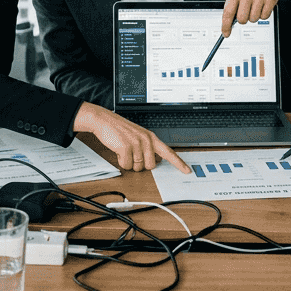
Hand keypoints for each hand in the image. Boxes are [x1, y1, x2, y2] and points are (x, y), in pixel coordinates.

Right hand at [72, 102, 190, 172]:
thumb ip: (147, 147)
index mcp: (151, 137)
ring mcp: (137, 144)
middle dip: (139, 164)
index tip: (187, 170)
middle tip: (131, 154)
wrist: (103, 120)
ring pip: (137, 167)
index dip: (178, 163)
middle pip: (150, 166)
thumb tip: (152, 163)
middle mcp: (146, 140)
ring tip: (123, 149)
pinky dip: (120, 161)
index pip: (168, 152)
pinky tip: (118, 150)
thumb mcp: (137, 136)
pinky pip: (126, 165)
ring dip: (128, 162)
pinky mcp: (126, 148)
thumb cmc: (119, 129)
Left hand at [221, 0, 283, 35]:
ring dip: (254, 15)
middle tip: (246, 11)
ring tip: (255, 5)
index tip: (226, 33)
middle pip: (242, 19)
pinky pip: (264, 16)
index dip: (226, 26)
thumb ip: (232, 4)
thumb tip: (229, 22)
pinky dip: (263, 13)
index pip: (228, 12)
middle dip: (243, 19)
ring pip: (253, 19)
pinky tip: (262, 4)